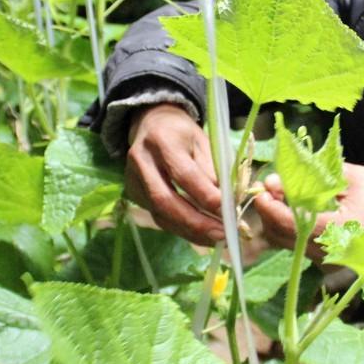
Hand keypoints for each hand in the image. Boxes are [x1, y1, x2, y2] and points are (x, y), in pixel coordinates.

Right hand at [125, 104, 225, 244]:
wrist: (152, 124)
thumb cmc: (183, 133)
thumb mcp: (204, 142)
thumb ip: (214, 170)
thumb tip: (228, 203)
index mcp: (162, 140)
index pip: (184, 175)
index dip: (207, 196)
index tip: (230, 211)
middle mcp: (141, 161)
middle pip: (165, 200)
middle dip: (196, 222)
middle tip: (222, 235)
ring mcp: (133, 180)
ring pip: (160, 214)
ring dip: (190, 231)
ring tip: (215, 239)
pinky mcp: (133, 194)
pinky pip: (158, 217)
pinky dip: (181, 229)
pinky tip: (200, 235)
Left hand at [253, 162, 363, 258]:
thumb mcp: (352, 177)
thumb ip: (312, 179)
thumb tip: (274, 181)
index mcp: (344, 230)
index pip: (295, 224)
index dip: (272, 208)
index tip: (263, 189)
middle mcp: (335, 252)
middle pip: (284, 237)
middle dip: (269, 212)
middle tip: (267, 188)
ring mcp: (331, 261)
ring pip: (287, 244)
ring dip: (276, 220)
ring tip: (278, 195)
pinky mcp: (328, 262)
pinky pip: (297, 246)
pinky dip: (288, 228)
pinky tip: (291, 209)